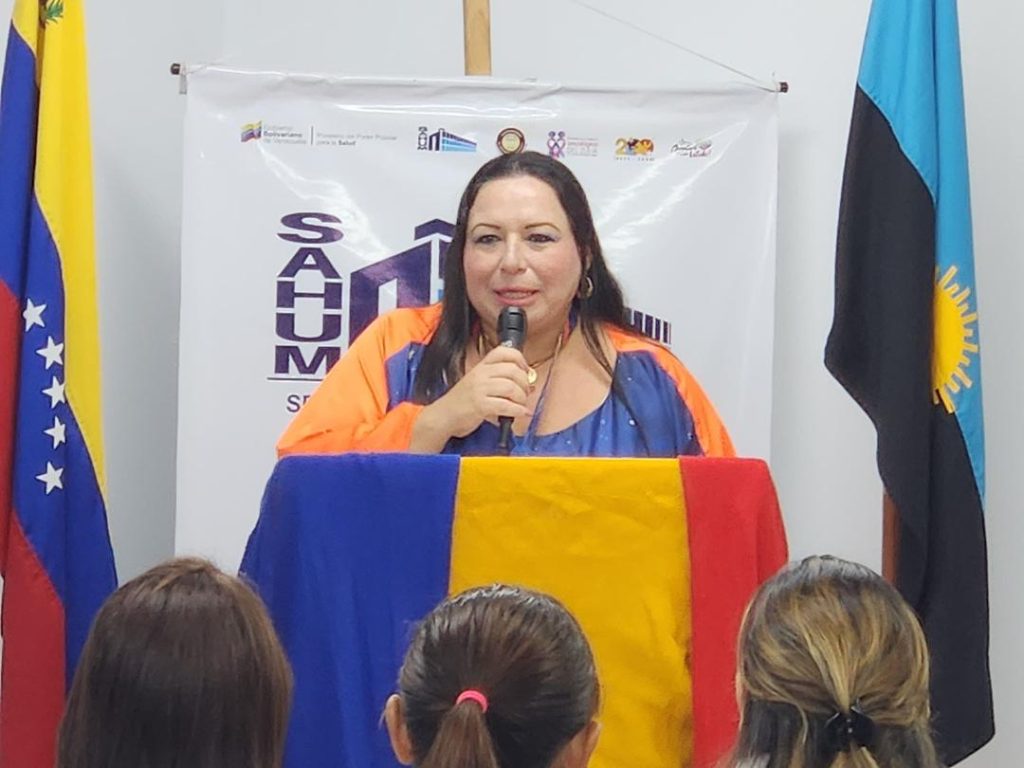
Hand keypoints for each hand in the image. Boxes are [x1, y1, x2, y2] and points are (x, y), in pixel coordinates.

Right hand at [410, 346, 529, 451]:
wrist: (443, 416)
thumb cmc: (463, 402)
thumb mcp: (479, 384)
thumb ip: (501, 381)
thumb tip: (529, 384)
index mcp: (481, 366)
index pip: (504, 351)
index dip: (520, 359)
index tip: (525, 371)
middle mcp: (480, 374)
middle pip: (513, 370)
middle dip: (525, 383)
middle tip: (525, 393)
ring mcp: (479, 389)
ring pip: (511, 388)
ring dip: (522, 398)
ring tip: (521, 405)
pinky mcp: (480, 405)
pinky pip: (505, 405)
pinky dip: (518, 411)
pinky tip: (520, 413)